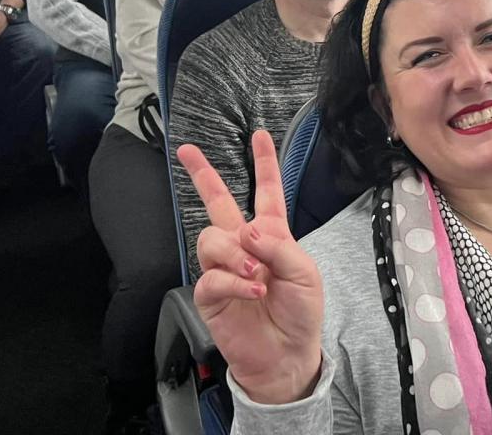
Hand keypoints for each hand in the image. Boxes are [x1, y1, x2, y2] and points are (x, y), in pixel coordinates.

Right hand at [177, 130, 324, 404]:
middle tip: (187, 151)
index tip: (259, 136)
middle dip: (202, 174)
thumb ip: (280, 247)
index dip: (264, 164)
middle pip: (218, 203)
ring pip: (212, 239)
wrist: (287, 355)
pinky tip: (252, 291)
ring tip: (256, 274)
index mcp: (272, 235)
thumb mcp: (304, 273)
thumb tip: (248, 229)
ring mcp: (224, 268)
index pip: (267, 192)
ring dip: (235, 253)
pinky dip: (233, 282)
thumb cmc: (301, 312)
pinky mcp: (210, 295)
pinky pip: (211, 276)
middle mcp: (244, 246)